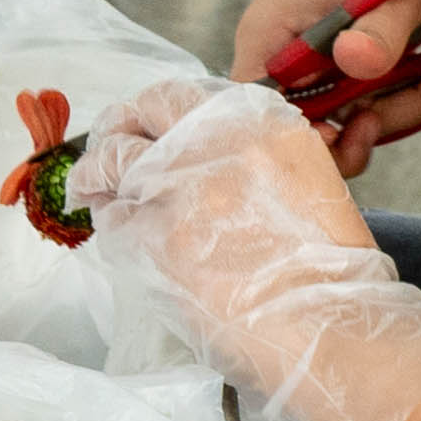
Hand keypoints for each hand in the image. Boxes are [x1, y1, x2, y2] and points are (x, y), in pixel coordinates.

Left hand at [78, 78, 420, 420]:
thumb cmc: (326, 267)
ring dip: (98, 180)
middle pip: (131, 122)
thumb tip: (186, 151)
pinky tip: (123, 237)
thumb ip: (240, 152)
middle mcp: (209, 141)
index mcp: (253, 120)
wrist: (328, 324)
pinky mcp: (151, 235)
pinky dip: (112, 226)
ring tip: (93, 192)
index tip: (134, 126)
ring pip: (110, 166)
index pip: (171, 96)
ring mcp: (175, 186)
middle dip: (111, 137)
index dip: (144, 113)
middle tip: (100, 158)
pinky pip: (112, 220)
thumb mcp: (299, 176)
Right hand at [231, 0, 420, 173]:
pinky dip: (415, 92)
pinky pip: (375, 101)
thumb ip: (375, 31)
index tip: (358, 129)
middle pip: (311, 128)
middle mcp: (284, 53)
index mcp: (268, 33)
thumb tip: (355, 64)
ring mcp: (319, 60)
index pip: (255, 112)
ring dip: (408, 105)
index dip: (299, 139)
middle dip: (376, 123)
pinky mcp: (351, 61)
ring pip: (351, 119)